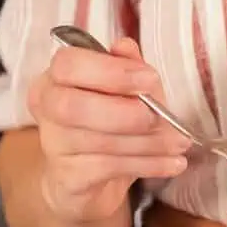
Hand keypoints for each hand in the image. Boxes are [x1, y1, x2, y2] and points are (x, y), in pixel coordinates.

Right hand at [27, 37, 190, 223]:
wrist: (88, 179)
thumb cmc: (109, 122)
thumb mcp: (126, 90)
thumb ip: (128, 66)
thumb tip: (125, 47)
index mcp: (56, 76)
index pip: (68, 65)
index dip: (111, 71)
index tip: (150, 80)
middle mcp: (47, 108)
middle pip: (72, 106)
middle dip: (124, 112)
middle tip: (159, 117)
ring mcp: (53, 145)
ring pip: (98, 141)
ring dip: (148, 142)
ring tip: (179, 142)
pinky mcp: (67, 177)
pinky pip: (108, 168)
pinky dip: (148, 165)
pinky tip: (172, 164)